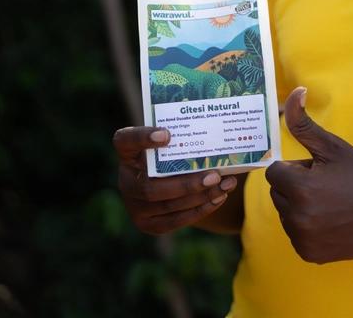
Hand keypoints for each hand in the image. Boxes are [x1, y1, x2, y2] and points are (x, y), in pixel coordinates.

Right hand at [112, 125, 238, 234]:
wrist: (167, 178)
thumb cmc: (175, 151)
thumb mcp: (174, 140)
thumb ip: (186, 135)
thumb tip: (222, 129)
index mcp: (128, 151)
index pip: (125, 140)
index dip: (142, 138)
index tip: (167, 134)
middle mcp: (126, 179)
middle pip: (150, 187)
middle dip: (186, 184)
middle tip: (215, 175)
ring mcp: (134, 205)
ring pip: (167, 206)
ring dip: (200, 197)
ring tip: (226, 185)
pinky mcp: (147, 223)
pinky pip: (175, 220)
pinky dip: (200, 209)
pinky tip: (219, 197)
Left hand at [265, 87, 352, 262]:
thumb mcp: (334, 147)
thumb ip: (305, 124)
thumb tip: (294, 92)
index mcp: (300, 188)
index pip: (274, 172)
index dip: (296, 168)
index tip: (318, 170)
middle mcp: (297, 217)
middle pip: (278, 193)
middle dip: (296, 185)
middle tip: (327, 184)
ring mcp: (302, 239)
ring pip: (285, 213)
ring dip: (300, 206)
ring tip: (332, 202)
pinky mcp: (308, 254)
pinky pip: (294, 233)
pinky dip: (307, 226)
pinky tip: (332, 220)